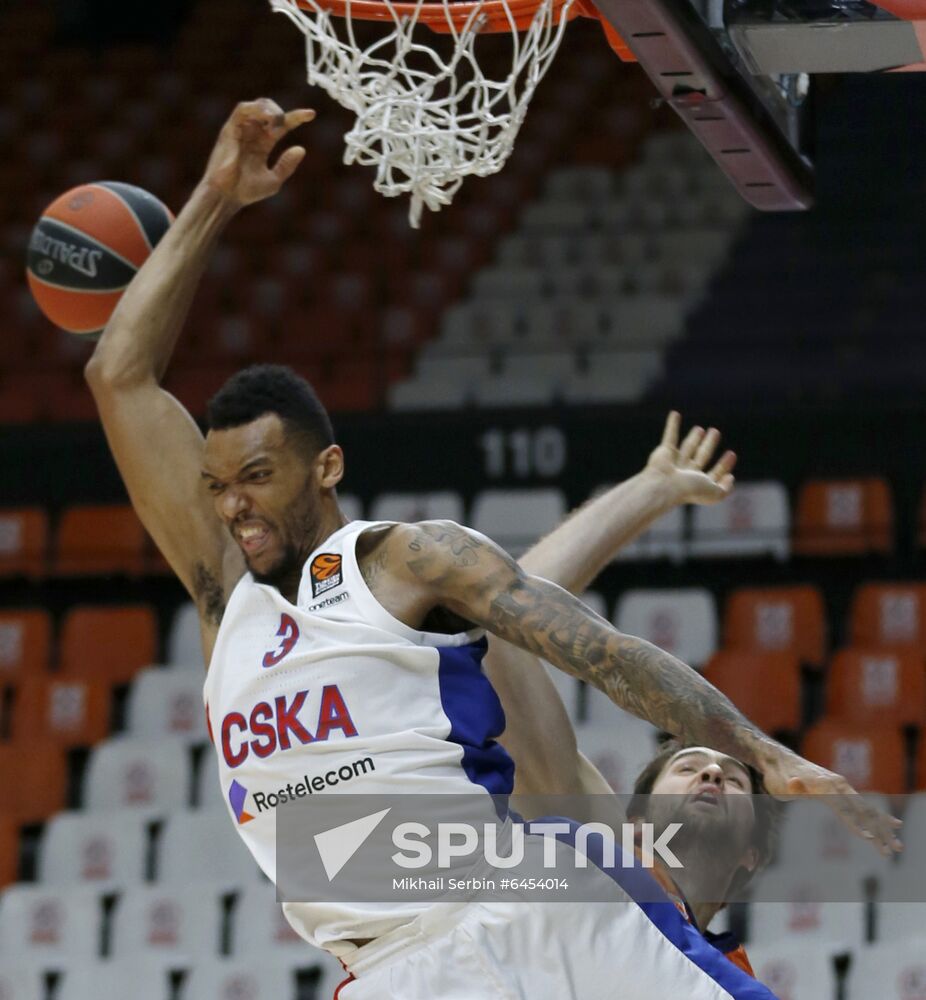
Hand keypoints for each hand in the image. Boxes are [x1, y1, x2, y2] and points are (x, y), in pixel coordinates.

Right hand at [202, 98, 314, 206]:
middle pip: (269, 110)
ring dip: (270, 108)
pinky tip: (267, 117)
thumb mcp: (274, 179)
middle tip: (287, 122)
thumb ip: (286, 165)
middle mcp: (252, 134)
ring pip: (256, 106)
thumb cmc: (247, 191)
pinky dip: (256, 108)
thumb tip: (301, 148)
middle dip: (281, 112)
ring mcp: (241, 130)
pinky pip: (242, 109)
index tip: (311, 114)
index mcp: (263, 144)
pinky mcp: (230, 129)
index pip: (282, 125)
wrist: (227, 196)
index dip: (296, 117)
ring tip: (278, 119)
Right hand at [643, 411, 735, 506]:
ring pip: (687, 447)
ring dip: (694, 438)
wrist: (665, 486)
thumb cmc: (689, 491)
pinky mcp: (664, 452)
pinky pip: (670, 435)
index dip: (724, 465)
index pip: (714, 473)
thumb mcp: (715, 494)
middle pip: (701, 456)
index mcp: (698, 484)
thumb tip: (731, 477)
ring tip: (700, 429)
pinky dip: (672, 424)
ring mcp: (674, 463)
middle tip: (715, 432)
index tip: (731, 454)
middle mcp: (686, 474)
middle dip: (708, 445)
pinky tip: (675, 414)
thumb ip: (726, 488)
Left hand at [762, 751, 902, 856]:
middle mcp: (837, 785)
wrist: (780, 760)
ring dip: (883, 827)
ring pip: (867, 809)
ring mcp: (841, 786)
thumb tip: (794, 783)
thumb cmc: (778, 775)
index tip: (868, 838)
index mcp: (824, 785)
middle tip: (892, 850)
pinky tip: (893, 824)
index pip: (843, 808)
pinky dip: (878, 816)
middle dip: (878, 831)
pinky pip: (863, 804)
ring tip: (897, 846)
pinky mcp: (841, 789)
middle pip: (862, 810)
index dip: (854, 823)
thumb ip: (790, 786)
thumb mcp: (779, 783)